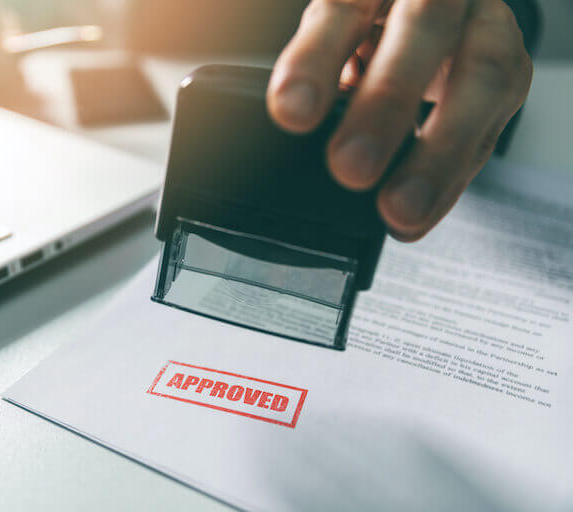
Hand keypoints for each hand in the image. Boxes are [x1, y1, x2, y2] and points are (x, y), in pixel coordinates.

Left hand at [267, 0, 531, 240]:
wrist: (439, 15)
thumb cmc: (371, 26)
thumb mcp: (335, 33)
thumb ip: (317, 65)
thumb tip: (287, 118)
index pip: (345, 5)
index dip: (316, 58)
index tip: (291, 111)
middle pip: (423, 29)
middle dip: (386, 103)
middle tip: (350, 167)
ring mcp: (484, 27)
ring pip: (481, 79)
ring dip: (438, 154)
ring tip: (400, 209)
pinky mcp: (508, 71)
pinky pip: (488, 129)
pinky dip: (450, 179)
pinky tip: (418, 214)